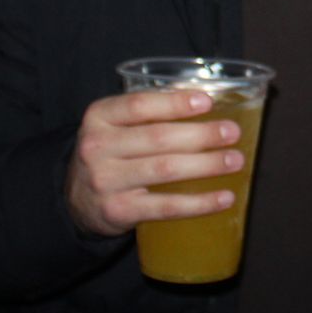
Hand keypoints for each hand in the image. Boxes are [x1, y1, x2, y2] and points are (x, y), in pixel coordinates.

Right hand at [64, 88, 244, 237]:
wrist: (76, 199)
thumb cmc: (111, 152)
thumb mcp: (115, 125)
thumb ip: (149, 112)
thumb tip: (207, 102)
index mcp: (99, 116)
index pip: (139, 105)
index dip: (175, 103)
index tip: (208, 102)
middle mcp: (97, 147)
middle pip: (158, 138)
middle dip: (201, 134)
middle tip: (232, 133)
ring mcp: (106, 181)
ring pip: (165, 170)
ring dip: (206, 165)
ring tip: (235, 161)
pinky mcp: (118, 211)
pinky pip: (166, 206)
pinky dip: (199, 202)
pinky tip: (224, 198)